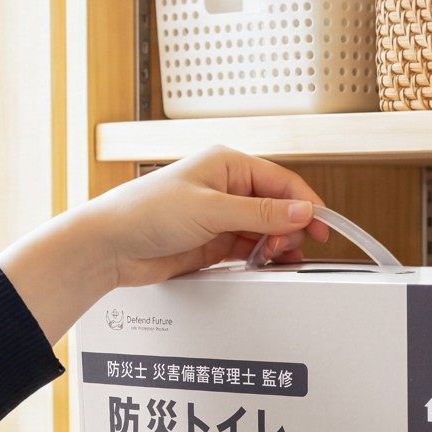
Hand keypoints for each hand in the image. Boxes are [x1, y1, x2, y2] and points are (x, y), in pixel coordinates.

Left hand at [0, 146, 329, 343]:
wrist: (109, 246)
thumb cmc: (144, 212)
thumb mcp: (210, 209)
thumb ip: (259, 213)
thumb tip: (300, 211)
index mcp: (227, 165)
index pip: (281, 182)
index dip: (306, 205)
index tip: (322, 228)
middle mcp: (225, 188)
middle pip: (276, 207)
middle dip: (288, 229)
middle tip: (288, 248)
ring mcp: (218, 216)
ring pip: (263, 231)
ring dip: (274, 246)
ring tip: (275, 259)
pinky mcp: (210, 243)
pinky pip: (246, 249)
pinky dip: (258, 259)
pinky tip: (262, 266)